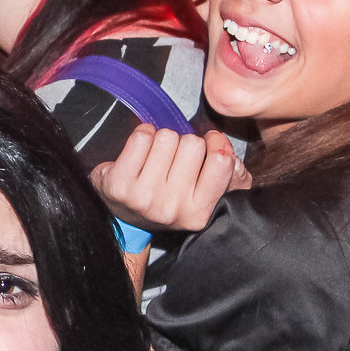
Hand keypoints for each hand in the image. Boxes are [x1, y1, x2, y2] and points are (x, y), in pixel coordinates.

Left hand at [92, 126, 249, 231]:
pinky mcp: (119, 184)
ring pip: (167, 137)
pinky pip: (142, 137)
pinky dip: (143, 135)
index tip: (206, 145)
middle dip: (184, 144)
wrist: (122, 216)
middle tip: (172, 159)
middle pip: (193, 144)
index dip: (215, 144)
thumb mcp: (203, 194)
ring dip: (161, 139)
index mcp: (199, 213)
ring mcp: (144, 197)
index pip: (221, 161)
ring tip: (155, 157)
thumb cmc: (166, 198)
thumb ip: (230, 171)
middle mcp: (172, 208)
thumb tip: (222, 143)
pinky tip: (139, 151)